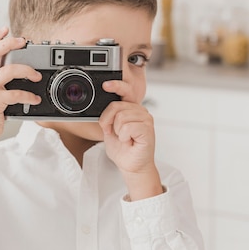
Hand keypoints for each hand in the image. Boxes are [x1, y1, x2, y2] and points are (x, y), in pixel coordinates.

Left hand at [99, 80, 162, 199]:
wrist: (130, 165)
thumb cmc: (122, 149)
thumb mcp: (109, 129)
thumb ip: (107, 117)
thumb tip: (101, 108)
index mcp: (131, 109)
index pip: (124, 92)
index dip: (116, 86)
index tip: (106, 84)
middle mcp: (140, 111)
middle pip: (116, 105)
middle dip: (108, 121)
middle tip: (114, 133)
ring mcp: (146, 119)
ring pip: (121, 116)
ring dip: (117, 131)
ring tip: (124, 138)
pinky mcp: (148, 129)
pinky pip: (127, 126)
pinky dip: (124, 136)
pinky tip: (129, 140)